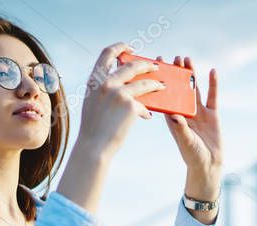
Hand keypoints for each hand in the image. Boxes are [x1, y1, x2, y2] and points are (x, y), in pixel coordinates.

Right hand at [59, 43, 165, 212]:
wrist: (94, 146)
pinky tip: (147, 116)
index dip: (120, 47)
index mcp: (94, 79)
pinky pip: (144, 105)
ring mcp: (119, 93)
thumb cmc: (94, 127)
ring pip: (144, 83)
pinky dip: (146, 111)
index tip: (131, 48)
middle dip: (146, 65)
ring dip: (156, 84)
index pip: (107, 53)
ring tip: (163, 86)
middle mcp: (106, 83)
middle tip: (156, 67)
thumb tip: (121, 82)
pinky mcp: (131, 106)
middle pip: (132, 66)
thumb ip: (104, 89)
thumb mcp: (93, 101)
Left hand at [160, 55, 222, 199]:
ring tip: (187, 59)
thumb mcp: (185, 141)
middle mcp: (184, 111)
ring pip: (193, 88)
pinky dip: (213, 84)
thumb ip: (180, 128)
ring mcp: (198, 112)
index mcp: (173, 117)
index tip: (154, 67)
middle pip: (178, 88)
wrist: (208, 164)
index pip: (164, 96)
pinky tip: (213, 71)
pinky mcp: (212, 114)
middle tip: (172, 58)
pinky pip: (212, 96)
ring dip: (190, 74)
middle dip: (175, 73)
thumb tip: (174, 114)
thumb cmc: (192, 155)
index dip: (159, 81)